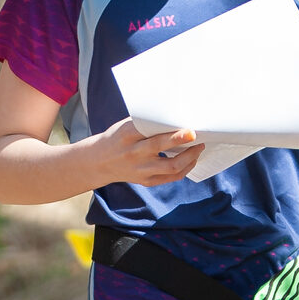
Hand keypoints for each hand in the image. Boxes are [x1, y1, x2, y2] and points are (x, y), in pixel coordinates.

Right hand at [89, 117, 203, 188]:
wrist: (100, 161)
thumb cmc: (119, 138)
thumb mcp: (126, 126)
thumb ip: (147, 123)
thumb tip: (176, 118)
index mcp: (127, 135)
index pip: (150, 133)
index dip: (171, 133)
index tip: (189, 130)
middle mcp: (133, 154)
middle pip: (160, 149)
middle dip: (182, 143)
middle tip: (197, 137)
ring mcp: (140, 170)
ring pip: (170, 167)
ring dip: (189, 157)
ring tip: (198, 148)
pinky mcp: (145, 181)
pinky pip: (170, 177)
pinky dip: (184, 168)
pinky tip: (191, 160)